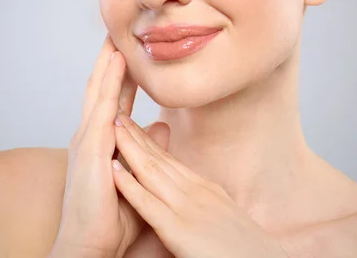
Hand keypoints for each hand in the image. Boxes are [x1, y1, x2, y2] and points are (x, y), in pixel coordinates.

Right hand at [48, 35, 168, 257]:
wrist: (89, 244)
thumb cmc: (110, 216)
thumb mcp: (137, 174)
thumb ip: (149, 148)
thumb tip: (164, 125)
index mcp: (101, 142)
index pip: (113, 100)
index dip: (121, 75)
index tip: (129, 51)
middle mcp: (91, 136)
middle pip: (101, 88)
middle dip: (109, 60)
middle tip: (118, 31)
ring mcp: (88, 140)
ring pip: (99, 90)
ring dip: (108, 61)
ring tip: (117, 34)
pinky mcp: (91, 148)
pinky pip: (103, 107)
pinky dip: (110, 82)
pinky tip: (117, 62)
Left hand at [111, 114, 287, 257]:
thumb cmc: (246, 249)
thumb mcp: (225, 216)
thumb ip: (206, 203)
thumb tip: (194, 197)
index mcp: (205, 189)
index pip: (170, 159)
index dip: (148, 141)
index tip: (132, 125)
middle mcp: (196, 192)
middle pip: (158, 158)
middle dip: (134, 135)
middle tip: (115, 112)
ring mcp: (187, 209)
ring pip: (151, 171)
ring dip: (128, 148)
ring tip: (110, 126)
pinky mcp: (179, 230)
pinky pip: (148, 204)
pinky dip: (129, 185)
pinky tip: (113, 170)